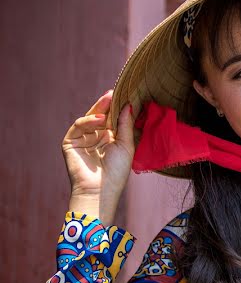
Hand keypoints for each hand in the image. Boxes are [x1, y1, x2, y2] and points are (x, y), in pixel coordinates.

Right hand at [61, 90, 135, 209]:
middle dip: (106, 104)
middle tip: (114, 92)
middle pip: (100, 116)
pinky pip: (78, 126)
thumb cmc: (117, 171)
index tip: (125, 94)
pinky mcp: (70, 142)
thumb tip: (128, 105)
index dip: (117, 108)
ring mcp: (82, 139)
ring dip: (99, 110)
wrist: (100, 190)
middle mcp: (96, 137)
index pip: (113, 119)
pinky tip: (99, 119)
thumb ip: (125, 125)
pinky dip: (88, 121)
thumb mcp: (126, 145)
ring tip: (109, 106)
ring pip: (89, 118)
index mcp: (110, 138)